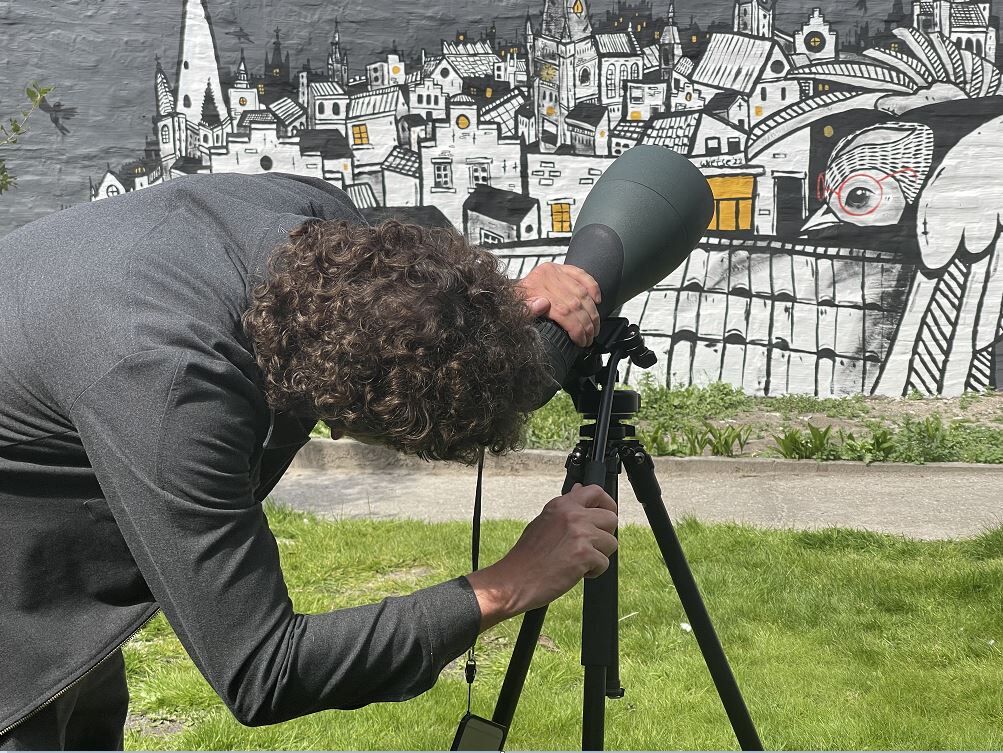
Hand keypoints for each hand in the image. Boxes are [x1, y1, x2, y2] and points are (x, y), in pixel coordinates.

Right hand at [465, 483, 617, 631]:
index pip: (596, 491)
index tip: (604, 517)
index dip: (606, 504)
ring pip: (611, 542)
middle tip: (589, 547)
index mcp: (562, 504)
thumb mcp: (545, 521)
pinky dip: (593, 572)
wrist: (515, 579)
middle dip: (604, 535)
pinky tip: (575, 572)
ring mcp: (579, 533)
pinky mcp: (584, 554)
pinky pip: (604, 563)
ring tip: (578, 561)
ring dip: (599, 555)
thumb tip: (580, 489)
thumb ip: (566, 507)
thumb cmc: (527, 555)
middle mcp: (572, 514)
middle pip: (611, 518)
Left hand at [515, 263, 601, 347]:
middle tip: (589, 337)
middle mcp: (545, 276)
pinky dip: (593, 287)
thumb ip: (526, 310)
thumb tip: (542, 304)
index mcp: (533, 287)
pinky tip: (597, 301)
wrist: (507, 294)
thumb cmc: (513, 306)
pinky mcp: (562, 267)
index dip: (575, 328)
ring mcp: (555, 271)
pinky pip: (582, 275)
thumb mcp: (513, 312)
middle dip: (587, 323)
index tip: (580, 340)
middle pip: (575, 302)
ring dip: (592, 312)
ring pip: (582, 292)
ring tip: (595, 327)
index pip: (562, 310)